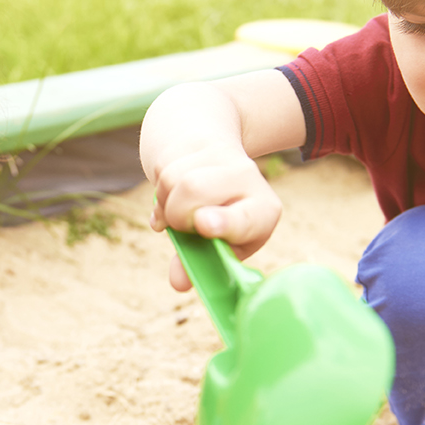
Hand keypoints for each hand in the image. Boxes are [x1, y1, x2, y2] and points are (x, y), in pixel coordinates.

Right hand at [148, 146, 282, 290]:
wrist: (216, 162)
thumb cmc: (223, 217)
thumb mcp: (222, 242)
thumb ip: (201, 262)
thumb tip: (178, 283)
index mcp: (263, 211)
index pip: (243, 217)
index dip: (224, 222)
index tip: (204, 223)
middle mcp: (248, 176)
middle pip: (194, 189)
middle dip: (177, 214)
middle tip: (181, 226)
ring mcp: (222, 155)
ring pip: (173, 181)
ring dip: (166, 204)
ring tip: (180, 209)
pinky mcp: (196, 142)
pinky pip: (163, 171)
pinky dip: (160, 191)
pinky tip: (175, 192)